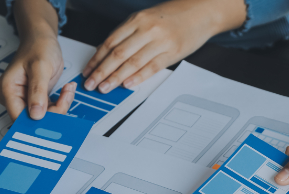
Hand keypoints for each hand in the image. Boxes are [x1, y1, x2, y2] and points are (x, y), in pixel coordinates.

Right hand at [0, 0, 76, 119]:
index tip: (55, 117)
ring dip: (60, 107)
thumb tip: (35, 114)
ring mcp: (26, 99)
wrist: (43, 40)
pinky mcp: (37, 100)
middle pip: (33, 119)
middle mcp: (14, 97)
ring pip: (45, 117)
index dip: (37, 122)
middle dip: (53, 112)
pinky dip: (61, 103)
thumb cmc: (38, 48)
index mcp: (8, 90)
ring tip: (67, 90)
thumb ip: (37, 91)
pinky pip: (50, 110)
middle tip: (66, 97)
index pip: (19, 117)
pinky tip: (66, 90)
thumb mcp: (40, 68)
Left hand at [82, 0, 245, 92]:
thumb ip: (129, 34)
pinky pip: (151, 67)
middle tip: (91, 84)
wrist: (201, 11)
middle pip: (118, 54)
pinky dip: (138, 77)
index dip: (97, 59)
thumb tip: (108, 53)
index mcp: (136, 20)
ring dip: (115, 78)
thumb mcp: (147, 19)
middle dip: (102, 71)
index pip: (110, 42)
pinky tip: (127, 84)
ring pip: (132, 63)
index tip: (88, 70)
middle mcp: (146, 30)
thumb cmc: (173, 16)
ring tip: (104, 87)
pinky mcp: (172, 53)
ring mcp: (160, 42)